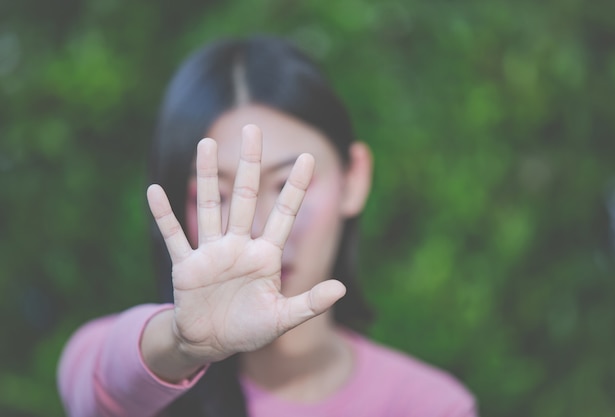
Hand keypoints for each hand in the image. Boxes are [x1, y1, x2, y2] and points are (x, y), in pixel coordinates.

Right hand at [147, 125, 345, 364]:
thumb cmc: (250, 328)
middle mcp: (239, 246)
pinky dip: (164, 216)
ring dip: (204, 177)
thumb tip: (342, 289)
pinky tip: (155, 190)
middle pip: (244, 197)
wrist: (213, 343)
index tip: (309, 157)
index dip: (295, 188)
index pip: (283, 214)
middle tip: (253, 128)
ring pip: (209, 207)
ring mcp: (211, 253)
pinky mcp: (187, 267)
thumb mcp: (282, 318)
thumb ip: (310, 303)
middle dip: (249, 164)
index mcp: (265, 255)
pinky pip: (174, 237)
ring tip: (206, 143)